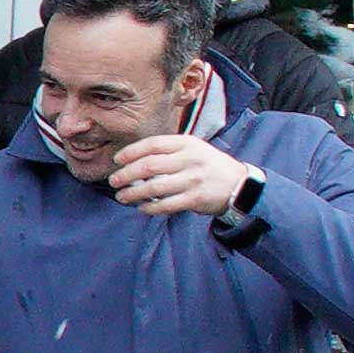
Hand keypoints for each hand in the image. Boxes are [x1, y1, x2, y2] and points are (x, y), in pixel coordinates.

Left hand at [108, 132, 249, 218]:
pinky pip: (166, 205)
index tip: (117, 160)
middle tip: (113, 180)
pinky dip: (150, 208)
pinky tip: (141, 208)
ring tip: (121, 196)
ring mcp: (193, 179)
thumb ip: (169, 151)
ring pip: (155, 187)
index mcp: (187, 143)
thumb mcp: (194, 149)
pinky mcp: (196, 198)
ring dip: (133, 193)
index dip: (131, 152)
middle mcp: (190, 159)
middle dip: (126, 174)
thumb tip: (133, 159)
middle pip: (149, 165)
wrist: (240, 185)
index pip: (153, 144)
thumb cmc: (209, 166)